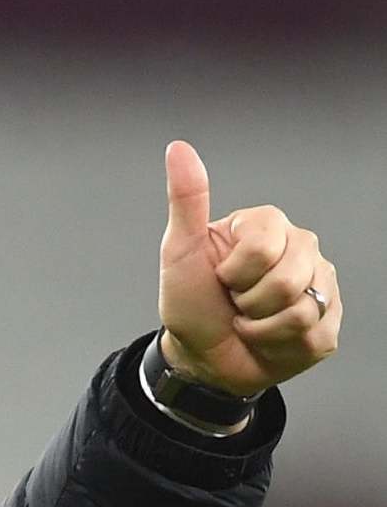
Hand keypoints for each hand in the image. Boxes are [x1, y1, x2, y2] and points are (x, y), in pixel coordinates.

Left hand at [157, 140, 339, 397]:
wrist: (201, 357)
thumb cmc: (191, 304)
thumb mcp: (179, 252)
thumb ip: (186, 200)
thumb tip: (178, 149)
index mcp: (267, 227)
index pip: (264, 245)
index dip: (235, 271)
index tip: (221, 277)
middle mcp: (301, 250)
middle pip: (288, 278)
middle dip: (249, 301)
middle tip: (235, 302)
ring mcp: (320, 285)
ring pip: (303, 308)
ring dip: (262, 327)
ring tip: (250, 320)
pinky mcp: (328, 323)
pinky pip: (312, 334)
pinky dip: (278, 345)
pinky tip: (268, 338)